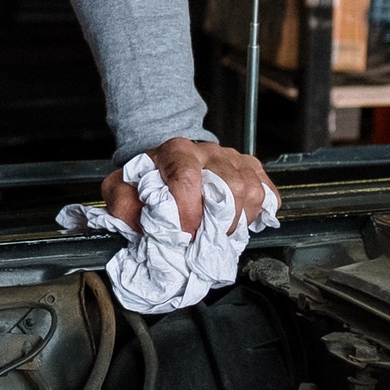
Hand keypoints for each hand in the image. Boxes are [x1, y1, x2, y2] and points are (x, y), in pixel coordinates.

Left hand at [101, 137, 272, 237]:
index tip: (183, 234)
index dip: (188, 213)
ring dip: (238, 220)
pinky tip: (237, 220)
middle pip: (231, 185)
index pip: (188, 179)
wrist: (167, 162)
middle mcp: (209, 151)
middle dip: (219, 222)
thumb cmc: (148, 179)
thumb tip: (141, 222)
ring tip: (218, 232)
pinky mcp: (251, 169)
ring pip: (252, 190)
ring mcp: (234, 159)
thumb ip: (124, 204)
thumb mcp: (122, 188)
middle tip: (204, 238)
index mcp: (176, 151)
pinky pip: (267, 193)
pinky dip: (257, 213)